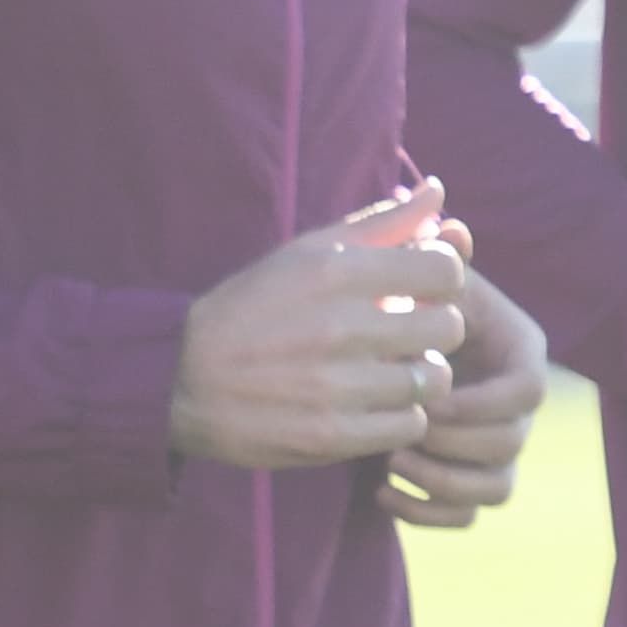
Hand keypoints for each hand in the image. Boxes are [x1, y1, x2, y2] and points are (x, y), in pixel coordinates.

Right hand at [170, 187, 471, 471]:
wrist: (178, 380)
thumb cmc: (249, 309)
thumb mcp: (303, 254)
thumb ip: (378, 224)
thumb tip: (438, 191)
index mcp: (332, 272)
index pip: (445, 271)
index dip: (443, 281)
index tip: (419, 291)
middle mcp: (338, 327)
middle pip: (449, 327)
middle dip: (433, 330)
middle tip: (404, 336)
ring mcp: (335, 385)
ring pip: (434, 380)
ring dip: (417, 377)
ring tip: (384, 373)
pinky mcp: (331, 435)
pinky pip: (409, 425)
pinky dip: (398, 416)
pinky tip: (369, 404)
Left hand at [385, 220, 544, 531]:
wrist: (357, 345)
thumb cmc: (389, 301)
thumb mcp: (404, 274)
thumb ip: (427, 252)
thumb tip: (449, 223)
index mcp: (516, 352)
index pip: (529, 390)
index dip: (481, 401)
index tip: (427, 395)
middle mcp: (512, 404)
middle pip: (512, 442)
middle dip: (455, 442)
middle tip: (399, 431)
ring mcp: (492, 445)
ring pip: (496, 488)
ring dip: (445, 481)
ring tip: (389, 461)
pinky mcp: (463, 478)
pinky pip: (466, 516)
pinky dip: (427, 513)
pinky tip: (380, 491)